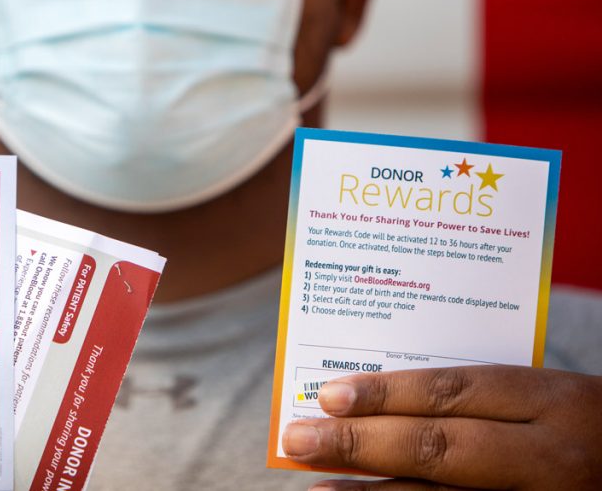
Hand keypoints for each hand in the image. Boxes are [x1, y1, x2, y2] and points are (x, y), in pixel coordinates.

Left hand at [281, 365, 601, 489]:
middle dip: (361, 443)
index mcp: (552, 400)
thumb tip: (380, 400)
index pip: (452, 391)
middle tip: (298, 437)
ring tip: (318, 484)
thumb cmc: (581, 425)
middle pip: (438, 448)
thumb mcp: (544, 396)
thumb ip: (476, 396)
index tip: (326, 395)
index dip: (384, 394)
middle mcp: (549, 455)